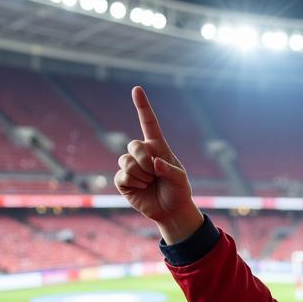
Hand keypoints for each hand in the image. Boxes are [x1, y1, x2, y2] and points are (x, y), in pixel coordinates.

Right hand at [114, 86, 202, 242]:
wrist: (171, 211)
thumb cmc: (178, 192)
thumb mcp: (181, 180)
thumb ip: (170, 170)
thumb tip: (154, 164)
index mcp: (158, 148)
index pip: (149, 123)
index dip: (142, 107)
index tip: (137, 89)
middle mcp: (143, 154)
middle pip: (134, 145)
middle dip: (144, 160)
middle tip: (154, 173)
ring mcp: (131, 166)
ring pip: (126, 161)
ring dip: (141, 175)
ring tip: (150, 183)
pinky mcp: (123, 180)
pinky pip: (122, 176)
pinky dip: (134, 184)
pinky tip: (141, 189)